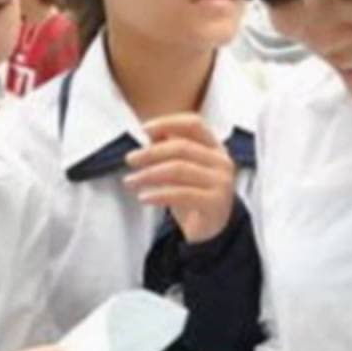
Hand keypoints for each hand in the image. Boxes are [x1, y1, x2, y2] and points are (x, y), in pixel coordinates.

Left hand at [125, 114, 235, 243]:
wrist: (210, 228)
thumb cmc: (192, 193)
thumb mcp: (180, 168)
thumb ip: (168, 148)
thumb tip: (150, 132)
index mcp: (214, 147)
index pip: (194, 124)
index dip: (169, 122)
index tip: (144, 129)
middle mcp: (221, 161)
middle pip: (182, 147)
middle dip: (151, 152)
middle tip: (130, 160)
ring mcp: (221, 182)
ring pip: (179, 169)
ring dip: (149, 174)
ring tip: (130, 181)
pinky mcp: (215, 203)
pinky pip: (182, 194)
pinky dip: (158, 194)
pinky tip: (143, 198)